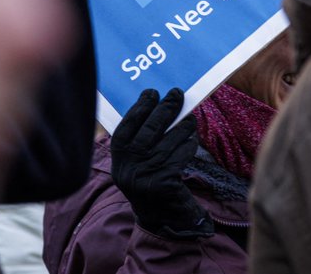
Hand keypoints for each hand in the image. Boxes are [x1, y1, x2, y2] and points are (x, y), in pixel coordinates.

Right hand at [110, 88, 213, 237]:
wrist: (161, 218)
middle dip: (165, 108)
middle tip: (176, 93)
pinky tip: (191, 138)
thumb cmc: (150, 180)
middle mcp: (129, 168)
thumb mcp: (136, 163)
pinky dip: (188, 144)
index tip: (151, 92)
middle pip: (149, 130)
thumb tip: (157, 105)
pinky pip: (181, 154)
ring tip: (190, 118)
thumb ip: (140, 140)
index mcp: (119, 161)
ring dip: (182, 125)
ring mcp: (147, 176)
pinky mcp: (165, 182)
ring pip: (169, 140)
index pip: (125, 128)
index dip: (138, 108)